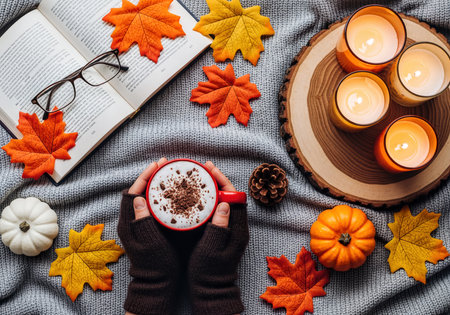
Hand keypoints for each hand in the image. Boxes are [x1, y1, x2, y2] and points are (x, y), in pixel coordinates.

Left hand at [119, 158, 179, 314]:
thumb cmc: (156, 264)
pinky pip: (147, 204)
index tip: (157, 166)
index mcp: (128, 224)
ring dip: (151, 183)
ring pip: (141, 196)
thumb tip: (138, 199)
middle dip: (148, 176)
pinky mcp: (143, 227)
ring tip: (166, 174)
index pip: (132, 192)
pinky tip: (168, 192)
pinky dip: (155, 194)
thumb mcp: (151, 243)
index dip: (144, 177)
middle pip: (135, 191)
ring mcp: (135, 224)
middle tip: (163, 166)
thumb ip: (144, 222)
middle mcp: (129, 221)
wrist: (156, 282)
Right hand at [188, 161, 248, 314]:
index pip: (236, 197)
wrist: (211, 290)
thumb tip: (224, 204)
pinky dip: (212, 200)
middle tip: (204, 169)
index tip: (211, 170)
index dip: (224, 181)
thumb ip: (219, 227)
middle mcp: (238, 227)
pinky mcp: (224, 233)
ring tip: (201, 178)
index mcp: (237, 230)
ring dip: (216, 188)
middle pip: (233, 196)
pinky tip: (199, 197)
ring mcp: (232, 230)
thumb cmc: (209, 272)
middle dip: (219, 180)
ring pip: (227, 201)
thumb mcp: (211, 249)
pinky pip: (220, 210)